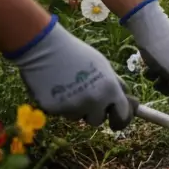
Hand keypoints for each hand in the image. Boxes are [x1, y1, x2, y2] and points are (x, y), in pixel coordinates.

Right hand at [6, 16, 133, 129]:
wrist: (45, 48)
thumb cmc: (77, 54)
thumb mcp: (104, 66)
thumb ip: (114, 84)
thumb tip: (124, 99)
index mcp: (110, 90)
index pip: (122, 114)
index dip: (118, 116)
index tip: (114, 118)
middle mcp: (94, 101)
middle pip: (98, 120)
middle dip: (93, 112)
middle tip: (84, 97)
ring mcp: (73, 107)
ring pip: (77, 117)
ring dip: (75, 108)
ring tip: (67, 88)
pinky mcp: (54, 109)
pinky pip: (61, 113)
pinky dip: (59, 105)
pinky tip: (54, 88)